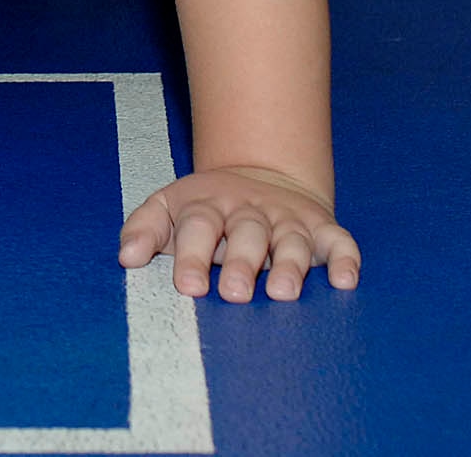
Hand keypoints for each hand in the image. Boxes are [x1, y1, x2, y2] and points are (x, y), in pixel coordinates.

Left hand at [119, 165, 359, 302]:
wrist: (260, 175)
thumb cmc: (206, 210)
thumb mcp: (169, 207)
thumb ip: (145, 228)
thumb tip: (126, 257)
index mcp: (208, 205)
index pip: (197, 225)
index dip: (191, 255)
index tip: (187, 286)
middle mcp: (249, 211)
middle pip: (245, 233)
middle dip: (240, 263)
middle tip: (234, 294)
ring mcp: (287, 219)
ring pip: (290, 240)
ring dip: (289, 264)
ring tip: (282, 292)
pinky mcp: (321, 228)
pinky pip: (338, 241)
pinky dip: (345, 258)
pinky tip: (345, 280)